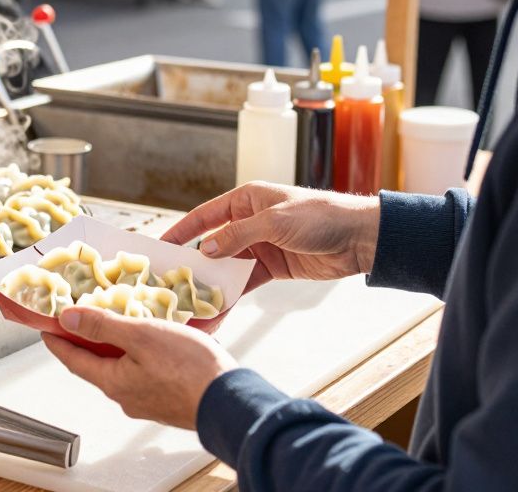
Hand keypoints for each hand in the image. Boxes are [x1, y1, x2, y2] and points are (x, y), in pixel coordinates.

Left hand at [42, 307, 236, 429]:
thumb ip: (102, 326)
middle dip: (87, 342)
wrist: (230, 399)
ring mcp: (148, 400)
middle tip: (81, 318)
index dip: (58, 341)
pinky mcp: (167, 399)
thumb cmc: (189, 369)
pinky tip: (151, 343)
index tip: (46, 329)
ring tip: (119, 323)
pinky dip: (138, 356)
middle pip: (96, 365)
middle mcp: (126, 396)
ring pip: (122, 369)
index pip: (73, 360)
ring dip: (116, 348)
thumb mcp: (140, 336)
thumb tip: (67, 319)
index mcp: (113, 382)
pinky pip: (143, 374)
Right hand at [161, 182, 379, 293]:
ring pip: (224, 270)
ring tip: (188, 309)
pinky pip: (243, 285)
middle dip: (191, 268)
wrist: (359, 238)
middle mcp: (247, 222)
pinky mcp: (271, 269)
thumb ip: (239, 235)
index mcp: (245, 201)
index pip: (204, 216)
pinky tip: (215, 315)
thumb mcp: (276, 222)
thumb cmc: (320, 217)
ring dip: (209, 289)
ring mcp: (258, 247)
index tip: (158, 248)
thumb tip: (207, 249)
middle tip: (167, 287)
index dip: (181, 232)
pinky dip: (229, 299)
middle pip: (211, 246)